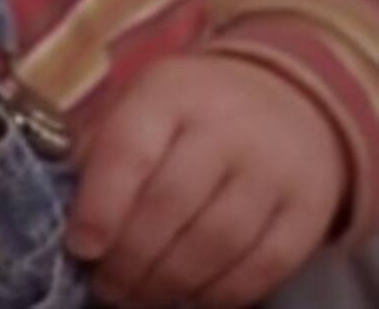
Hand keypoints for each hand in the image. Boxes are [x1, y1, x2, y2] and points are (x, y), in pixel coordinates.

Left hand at [65, 53, 347, 306]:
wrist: (283, 96)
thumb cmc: (188, 108)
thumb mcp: (141, 102)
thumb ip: (104, 147)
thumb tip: (72, 213)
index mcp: (169, 91)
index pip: (130, 150)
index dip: (102, 205)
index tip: (81, 247)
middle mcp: (225, 125)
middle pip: (171, 203)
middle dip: (131, 257)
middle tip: (106, 286)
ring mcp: (273, 168)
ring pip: (216, 242)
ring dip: (169, 283)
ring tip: (138, 297)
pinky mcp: (308, 211)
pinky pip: (262, 266)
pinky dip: (219, 293)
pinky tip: (187, 298)